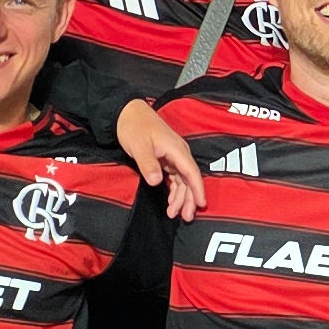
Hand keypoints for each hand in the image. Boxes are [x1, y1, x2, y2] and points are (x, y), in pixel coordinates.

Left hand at [118, 100, 204, 220]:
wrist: (126, 112)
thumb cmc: (134, 126)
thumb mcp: (139, 147)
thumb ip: (148, 164)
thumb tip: (157, 182)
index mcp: (176, 149)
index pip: (192, 172)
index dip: (197, 189)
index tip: (201, 204)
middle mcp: (179, 153)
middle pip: (189, 179)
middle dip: (189, 199)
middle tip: (186, 217)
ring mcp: (173, 156)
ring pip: (182, 180)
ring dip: (181, 197)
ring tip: (174, 213)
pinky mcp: (166, 158)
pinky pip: (175, 177)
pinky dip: (174, 190)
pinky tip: (171, 201)